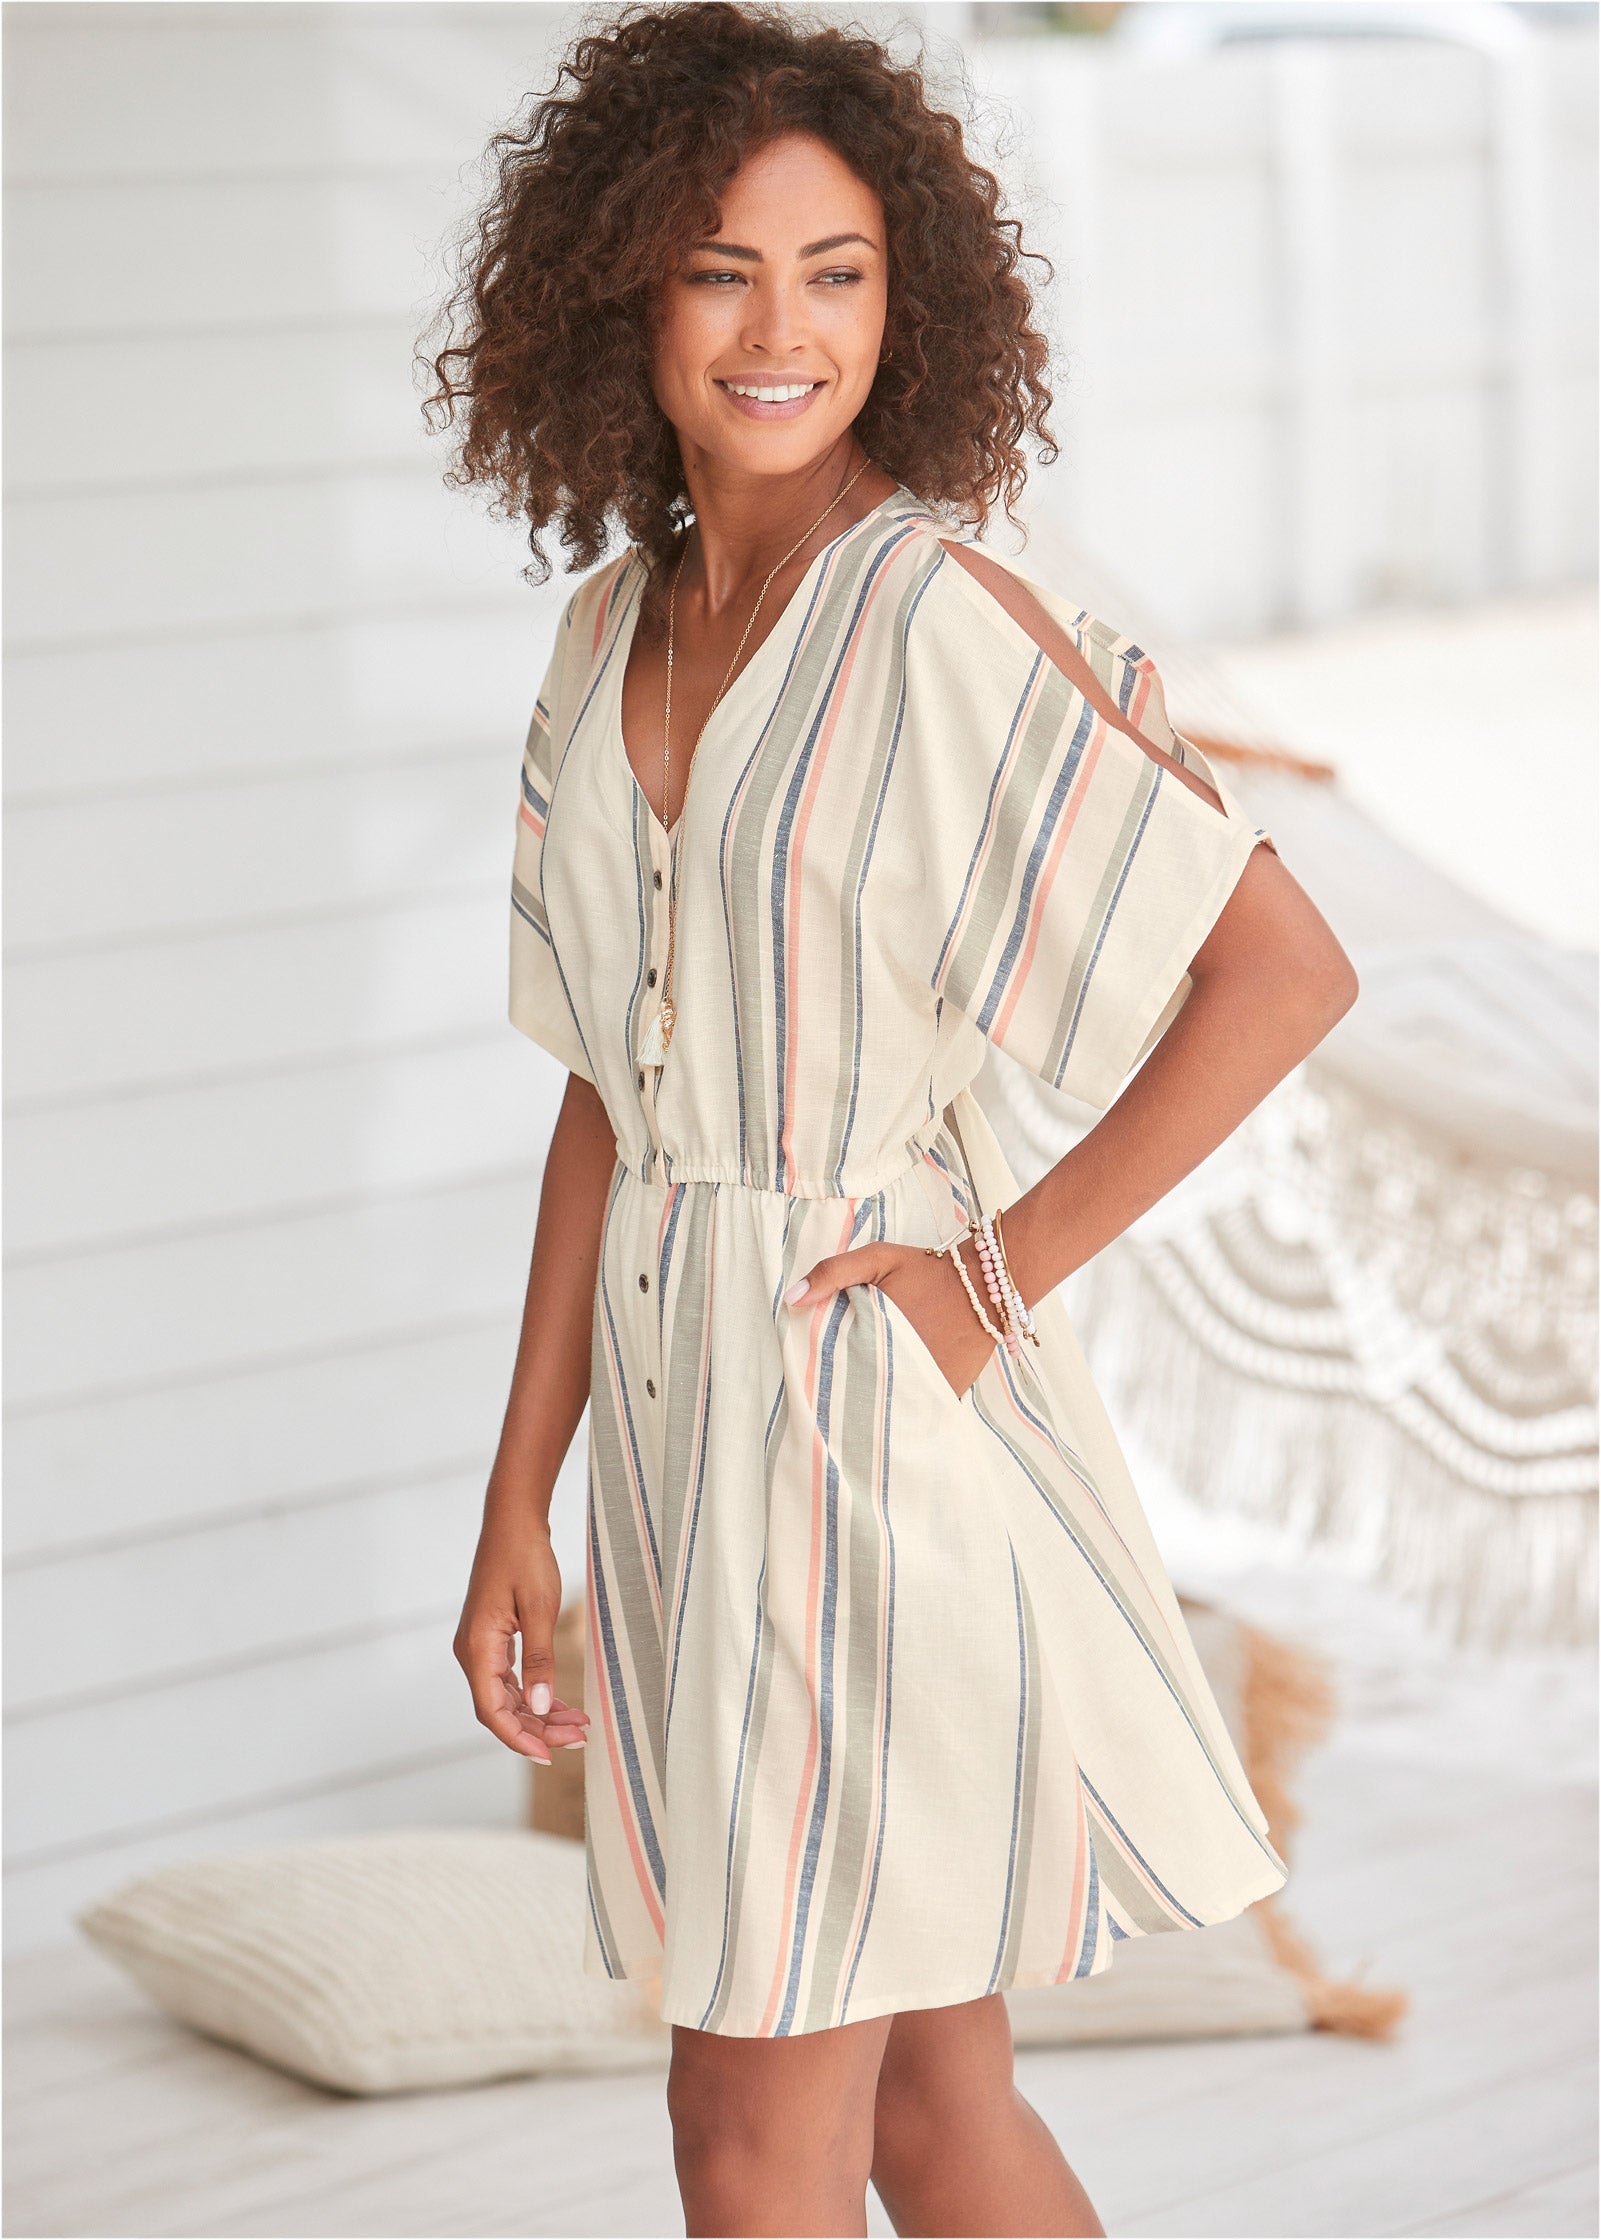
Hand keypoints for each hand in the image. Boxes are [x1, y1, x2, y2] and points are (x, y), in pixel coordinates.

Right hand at [454, 1516, 590, 1764]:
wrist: (513, 1521)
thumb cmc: (524, 1557)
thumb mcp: (539, 1608)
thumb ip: (539, 1660)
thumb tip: (539, 1706)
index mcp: (477, 1649)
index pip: (492, 1712)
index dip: (519, 1739)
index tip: (550, 1756)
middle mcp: (472, 1653)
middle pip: (501, 1709)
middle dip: (538, 1729)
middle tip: (578, 1739)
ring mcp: (480, 1647)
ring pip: (507, 1697)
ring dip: (539, 1713)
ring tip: (577, 1724)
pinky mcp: (492, 1639)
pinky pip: (510, 1679)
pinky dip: (534, 1693)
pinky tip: (559, 1702)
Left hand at [783, 1237, 995, 1396]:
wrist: (988, 1284)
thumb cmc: (928, 1270)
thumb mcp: (877, 1258)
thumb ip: (832, 1273)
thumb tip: (790, 1300)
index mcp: (872, 1334)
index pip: (832, 1365)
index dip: (820, 1370)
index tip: (812, 1375)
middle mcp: (896, 1364)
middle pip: (856, 1388)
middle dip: (845, 1390)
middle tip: (833, 1395)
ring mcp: (922, 1382)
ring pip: (885, 1403)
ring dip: (874, 1403)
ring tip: (860, 1406)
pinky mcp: (945, 1391)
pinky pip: (917, 1409)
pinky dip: (905, 1408)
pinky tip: (894, 1405)